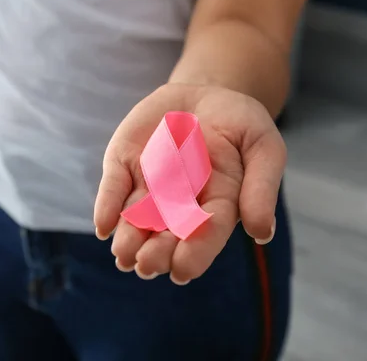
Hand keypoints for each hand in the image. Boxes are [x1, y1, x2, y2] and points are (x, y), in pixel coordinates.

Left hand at [94, 84, 286, 284]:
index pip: (206, 233)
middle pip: (167, 233)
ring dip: (129, 238)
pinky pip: (114, 187)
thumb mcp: (262, 146)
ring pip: (137, 217)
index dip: (194, 253)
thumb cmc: (240, 123)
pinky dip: (107, 205)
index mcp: (218, 202)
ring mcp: (150, 185)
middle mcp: (180, 201)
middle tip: (147, 266)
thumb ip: (261, 186)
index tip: (181, 271)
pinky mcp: (125, 165)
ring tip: (125, 255)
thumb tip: (261, 233)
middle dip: (156, 252)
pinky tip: (104, 225)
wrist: (205, 93)